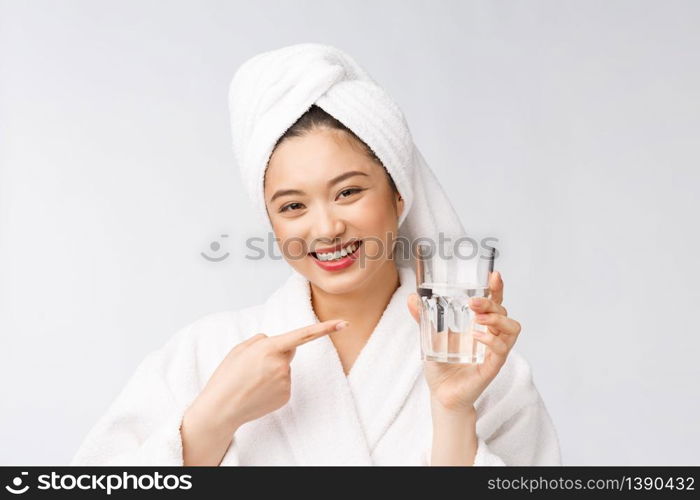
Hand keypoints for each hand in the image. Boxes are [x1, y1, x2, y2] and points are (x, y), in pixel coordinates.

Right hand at [193, 318, 349, 430]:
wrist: (221, 408)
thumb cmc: (227, 377)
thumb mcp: (239, 349)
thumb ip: (261, 340)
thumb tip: (276, 343)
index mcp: (269, 348)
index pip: (303, 335)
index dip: (326, 328)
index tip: (345, 323)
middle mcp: (282, 364)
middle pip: (288, 351)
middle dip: (276, 354)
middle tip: (253, 367)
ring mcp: (286, 382)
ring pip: (284, 369)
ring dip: (272, 371)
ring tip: (252, 381)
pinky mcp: (286, 396)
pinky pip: (284, 383)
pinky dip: (273, 386)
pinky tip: (258, 391)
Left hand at [407, 271, 520, 411]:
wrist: (440, 394)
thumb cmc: (440, 366)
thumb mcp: (429, 338)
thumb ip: (423, 318)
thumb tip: (411, 298)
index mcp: (480, 326)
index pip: (495, 303)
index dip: (497, 289)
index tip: (494, 275)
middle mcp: (490, 336)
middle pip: (504, 311)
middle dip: (491, 302)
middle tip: (472, 302)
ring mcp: (494, 352)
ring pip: (512, 328)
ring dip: (497, 318)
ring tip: (478, 317)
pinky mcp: (492, 367)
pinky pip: (501, 350)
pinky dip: (490, 339)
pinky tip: (476, 335)